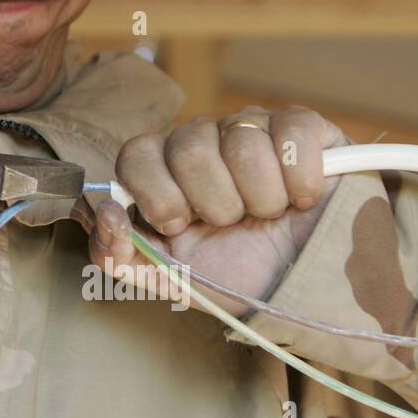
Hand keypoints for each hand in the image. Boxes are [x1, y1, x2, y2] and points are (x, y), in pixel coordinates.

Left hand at [86, 105, 348, 315]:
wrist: (311, 289)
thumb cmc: (237, 276)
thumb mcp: (170, 277)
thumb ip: (119, 256)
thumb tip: (106, 213)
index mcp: (164, 171)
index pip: (136, 154)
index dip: (156, 192)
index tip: (179, 225)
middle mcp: (203, 141)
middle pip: (188, 147)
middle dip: (214, 203)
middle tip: (231, 223)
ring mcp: (251, 129)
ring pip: (242, 140)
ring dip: (260, 199)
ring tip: (268, 216)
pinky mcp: (302, 128)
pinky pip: (292, 133)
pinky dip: (300, 179)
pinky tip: (301, 199)